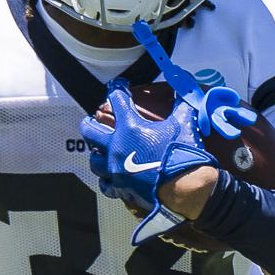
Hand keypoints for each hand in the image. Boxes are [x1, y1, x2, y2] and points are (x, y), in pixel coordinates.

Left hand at [79, 80, 216, 243]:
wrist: (185, 188)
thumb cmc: (182, 154)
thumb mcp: (185, 122)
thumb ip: (182, 102)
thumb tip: (185, 87)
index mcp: (130, 127)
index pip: (117, 100)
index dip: (117, 88)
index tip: (119, 86)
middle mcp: (117, 147)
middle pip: (90, 132)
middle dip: (89, 123)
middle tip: (90, 120)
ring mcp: (116, 170)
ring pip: (94, 161)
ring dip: (96, 154)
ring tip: (99, 151)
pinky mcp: (121, 189)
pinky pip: (106, 185)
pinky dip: (106, 180)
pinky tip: (110, 178)